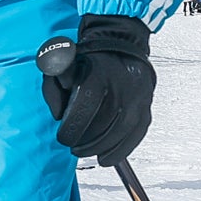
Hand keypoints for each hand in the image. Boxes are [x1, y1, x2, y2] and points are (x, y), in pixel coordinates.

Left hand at [41, 15, 155, 165]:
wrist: (122, 43)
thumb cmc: (90, 58)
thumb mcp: (63, 64)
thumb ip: (54, 86)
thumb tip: (59, 114)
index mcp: (99, 73)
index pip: (86, 106)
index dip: (73, 127)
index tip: (64, 137)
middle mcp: (122, 85)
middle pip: (105, 123)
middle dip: (87, 141)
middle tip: (75, 148)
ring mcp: (138, 96)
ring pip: (122, 131)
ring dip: (103, 148)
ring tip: (90, 154)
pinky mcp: (146, 105)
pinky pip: (137, 133)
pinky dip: (122, 149)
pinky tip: (109, 157)